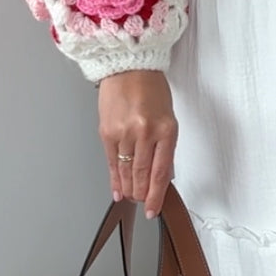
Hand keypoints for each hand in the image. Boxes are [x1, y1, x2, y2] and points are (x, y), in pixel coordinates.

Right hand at [98, 69, 177, 218]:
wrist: (128, 66)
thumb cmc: (151, 88)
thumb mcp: (168, 116)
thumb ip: (166, 146)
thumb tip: (163, 175)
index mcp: (166, 129)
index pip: (161, 172)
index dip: (157, 195)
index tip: (154, 209)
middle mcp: (145, 132)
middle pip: (142, 175)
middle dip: (142, 194)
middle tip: (142, 203)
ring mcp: (124, 133)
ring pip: (125, 171)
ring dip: (128, 188)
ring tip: (131, 197)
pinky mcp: (107, 131)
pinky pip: (110, 161)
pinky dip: (114, 178)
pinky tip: (117, 189)